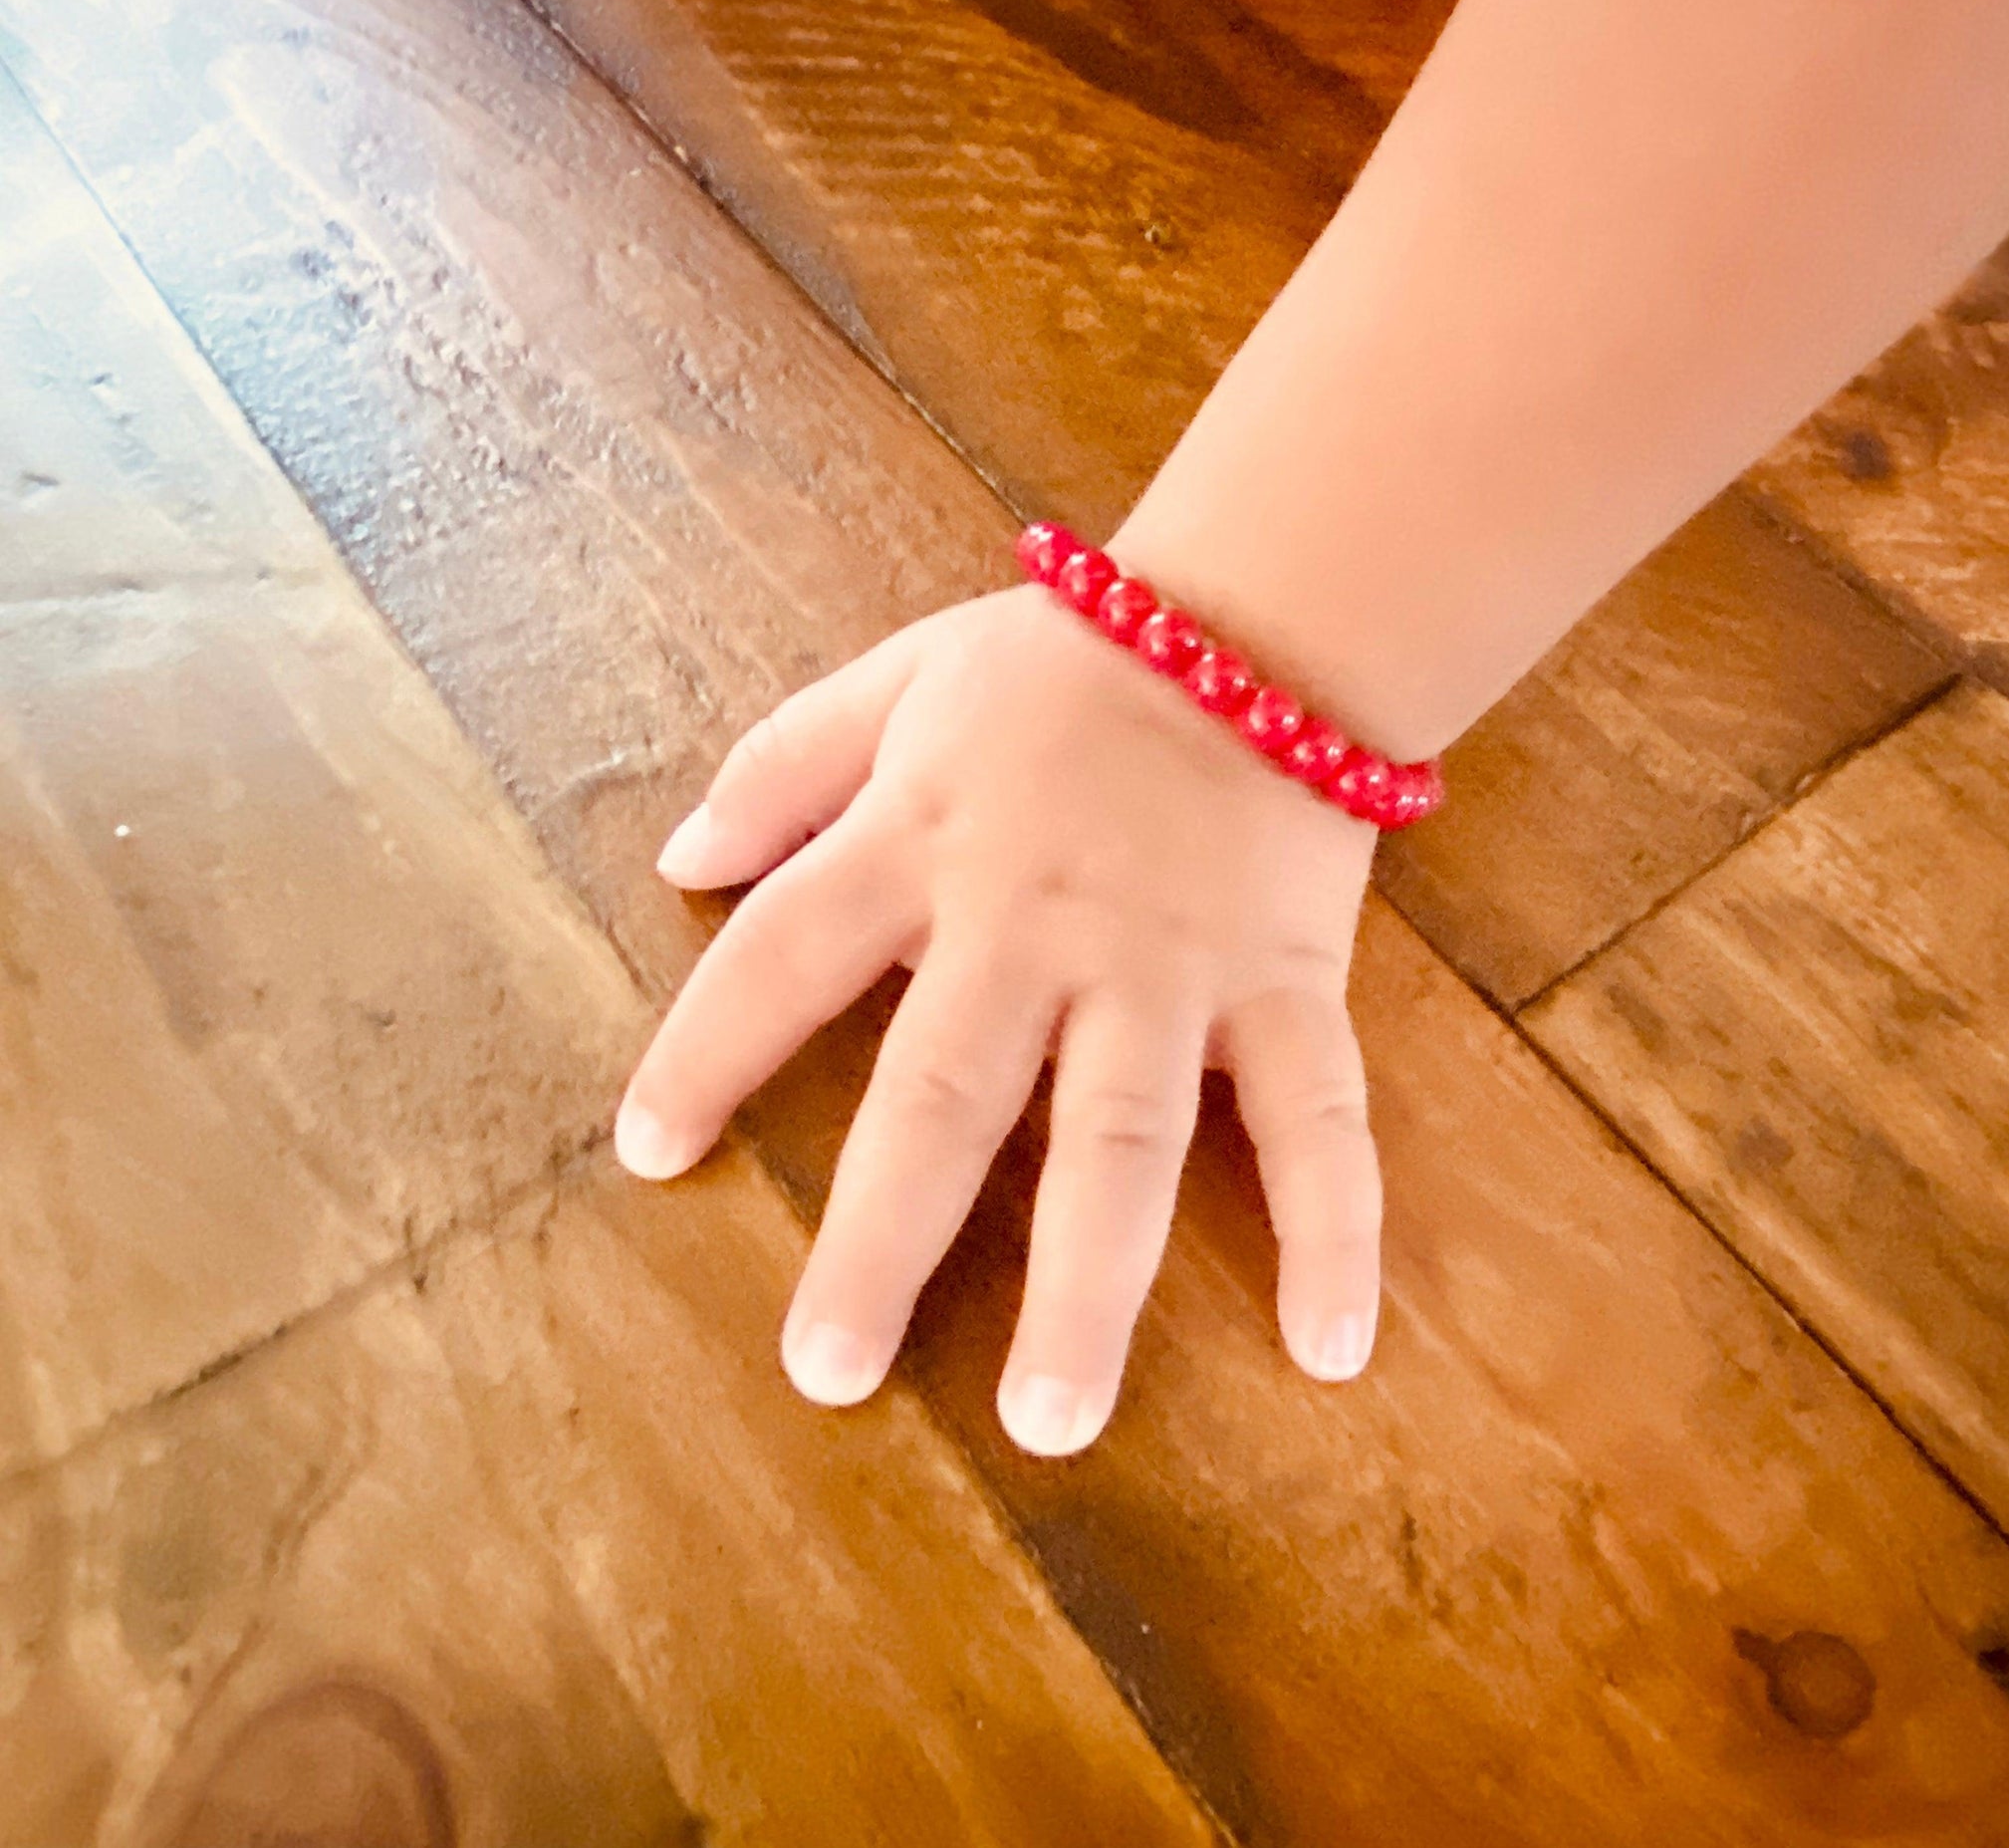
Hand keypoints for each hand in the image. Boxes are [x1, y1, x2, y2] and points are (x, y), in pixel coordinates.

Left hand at [615, 583, 1382, 1454]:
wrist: (1263, 613)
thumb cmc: (1065, 660)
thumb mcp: (900, 681)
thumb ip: (785, 762)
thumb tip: (681, 860)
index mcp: (924, 841)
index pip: (784, 956)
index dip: (708, 1053)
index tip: (651, 1157)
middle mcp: (1036, 923)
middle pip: (948, 1092)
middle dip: (886, 1236)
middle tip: (831, 1375)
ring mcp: (1170, 964)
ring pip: (1125, 1137)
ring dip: (1089, 1283)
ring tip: (1055, 1417)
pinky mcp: (1286, 982)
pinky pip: (1320, 1117)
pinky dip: (1334, 1229)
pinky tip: (1330, 1348)